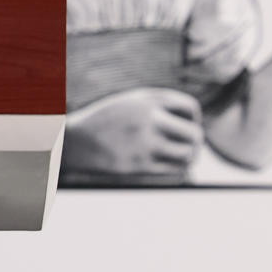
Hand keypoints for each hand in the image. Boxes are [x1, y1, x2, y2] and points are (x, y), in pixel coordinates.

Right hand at [62, 87, 203, 177]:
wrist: (75, 141)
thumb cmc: (106, 122)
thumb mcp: (131, 102)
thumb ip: (159, 105)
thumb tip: (194, 122)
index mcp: (149, 100)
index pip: (191, 108)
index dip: (194, 119)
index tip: (187, 126)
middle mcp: (149, 119)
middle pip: (194, 134)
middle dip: (196, 142)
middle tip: (191, 147)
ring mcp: (145, 143)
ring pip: (187, 154)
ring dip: (189, 158)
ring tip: (183, 158)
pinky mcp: (139, 165)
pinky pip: (173, 171)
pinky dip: (178, 170)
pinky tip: (172, 168)